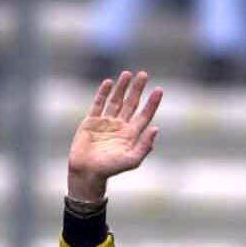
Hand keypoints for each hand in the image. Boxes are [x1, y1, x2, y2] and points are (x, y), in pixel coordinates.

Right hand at [67, 70, 162, 203]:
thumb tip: (156, 128)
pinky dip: (103, 93)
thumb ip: (144, 145)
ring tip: (128, 74)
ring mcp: (106, 123)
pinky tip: (109, 83)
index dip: (152, 103)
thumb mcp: (131, 160)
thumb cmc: (110, 169)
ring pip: (116, 101)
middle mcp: (120, 126)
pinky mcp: (91, 121)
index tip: (159, 89)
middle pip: (131, 104)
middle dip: (137, 89)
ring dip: (122, 87)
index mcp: (131, 135)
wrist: (87, 172)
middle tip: (144, 74)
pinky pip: (98, 104)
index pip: (144, 115)